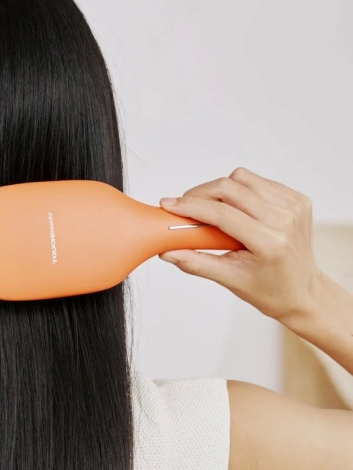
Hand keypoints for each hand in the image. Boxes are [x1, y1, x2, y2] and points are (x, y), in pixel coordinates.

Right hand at [158, 167, 324, 324]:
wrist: (302, 290)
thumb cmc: (269, 289)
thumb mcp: (229, 279)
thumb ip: (196, 263)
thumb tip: (167, 252)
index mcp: (271, 242)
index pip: (223, 214)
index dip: (191, 206)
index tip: (169, 205)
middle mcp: (286, 219)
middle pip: (231, 188)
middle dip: (200, 194)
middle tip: (183, 207)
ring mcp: (294, 206)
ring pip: (242, 179)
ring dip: (219, 190)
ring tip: (209, 209)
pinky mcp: (297, 199)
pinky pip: (258, 182)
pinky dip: (239, 190)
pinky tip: (234, 208)